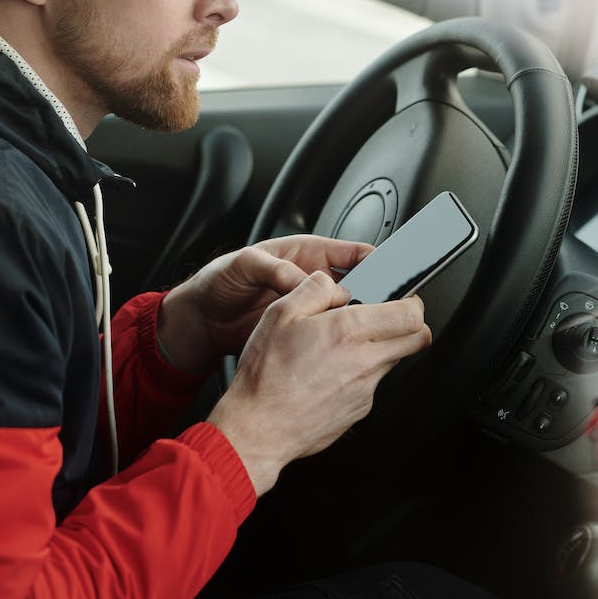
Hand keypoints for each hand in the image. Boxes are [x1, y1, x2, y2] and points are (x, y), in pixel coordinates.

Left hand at [156, 235, 374, 375]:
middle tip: (386, 306)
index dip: (377, 259)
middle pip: (359, 283)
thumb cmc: (219, 281)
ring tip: (370, 328)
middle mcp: (314, 279)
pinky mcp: (303, 332)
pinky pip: (330, 334)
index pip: (354, 252)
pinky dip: (340, 340)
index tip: (395, 271)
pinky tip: (347, 346)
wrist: (202, 320)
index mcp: (306, 253)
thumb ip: (275, 269)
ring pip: (347, 312)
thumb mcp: (245, 264)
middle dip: (375, 293)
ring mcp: (311, 308)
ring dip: (358, 319)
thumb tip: (302, 280)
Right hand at [207, 273, 430, 495]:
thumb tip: (336, 285)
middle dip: (409, 325)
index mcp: (349, 331)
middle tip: (387, 318)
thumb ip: (315, 288)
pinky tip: (330, 373)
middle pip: (418, 339)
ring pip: (394, 361)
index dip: (411, 301)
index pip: (411, 314)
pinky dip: (360, 375)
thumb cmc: (266, 375)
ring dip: (382, 348)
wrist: (259, 428)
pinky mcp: (359, 411)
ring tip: (343, 346)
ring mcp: (366, 390)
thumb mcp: (280, 314)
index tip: (400, 298)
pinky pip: (372, 385)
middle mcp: (366, 362)